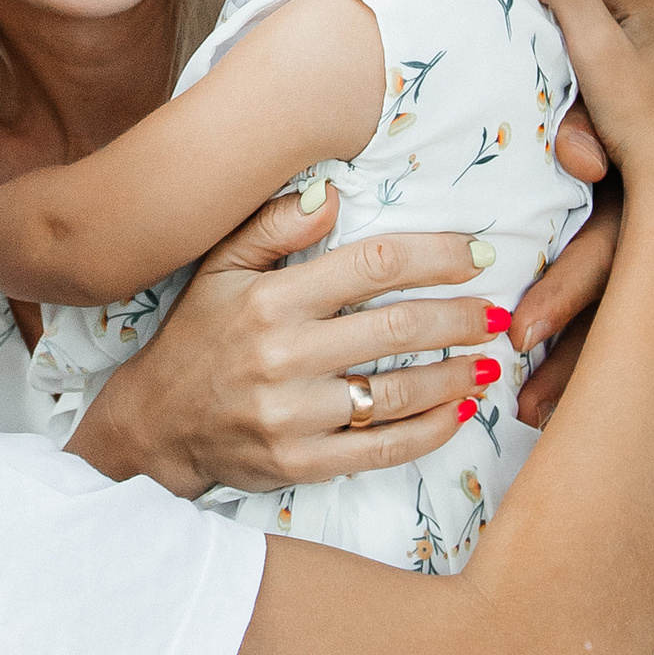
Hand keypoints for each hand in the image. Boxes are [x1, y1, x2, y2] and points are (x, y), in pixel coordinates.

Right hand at [70, 192, 518, 498]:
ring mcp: (294, 415)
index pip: (374, 265)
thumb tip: (334, 190)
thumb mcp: (218, 268)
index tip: (479, 254)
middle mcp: (284, 355)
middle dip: (461, 317)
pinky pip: (384, 449)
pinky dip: (432, 431)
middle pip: (399, 328)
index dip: (437, 256)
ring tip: (487, 361)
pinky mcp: (302, 464)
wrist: (154, 424)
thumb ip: (273, 226)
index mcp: (270, 299)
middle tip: (499, 312)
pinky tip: (459, 412)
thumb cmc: (195, 337)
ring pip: (399, 392)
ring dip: (455, 375)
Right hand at [524, 0, 653, 218]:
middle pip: (595, 2)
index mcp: (648, 1)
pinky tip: (588, 94)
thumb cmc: (638, 114)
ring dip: (579, 48)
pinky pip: (618, 64)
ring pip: (607, 35)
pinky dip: (595, 72)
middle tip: (532, 35)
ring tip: (560, 70)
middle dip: (562, 16)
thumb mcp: (595, 47)